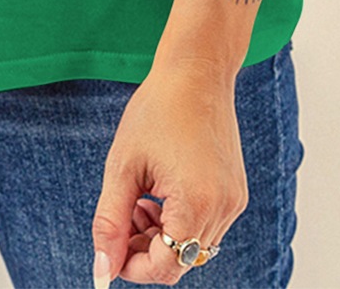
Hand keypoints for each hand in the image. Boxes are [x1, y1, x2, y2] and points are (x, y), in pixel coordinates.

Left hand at [91, 58, 248, 285]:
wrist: (196, 71)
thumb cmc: (157, 110)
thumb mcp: (123, 166)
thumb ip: (110, 222)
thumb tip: (103, 269)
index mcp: (196, 202)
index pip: (165, 267)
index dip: (132, 267)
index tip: (111, 250)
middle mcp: (223, 209)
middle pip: (180, 261)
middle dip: (144, 250)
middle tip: (123, 215)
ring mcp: (233, 202)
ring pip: (192, 247)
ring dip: (161, 236)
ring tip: (142, 197)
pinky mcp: (236, 193)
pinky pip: (206, 227)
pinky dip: (180, 221)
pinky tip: (162, 191)